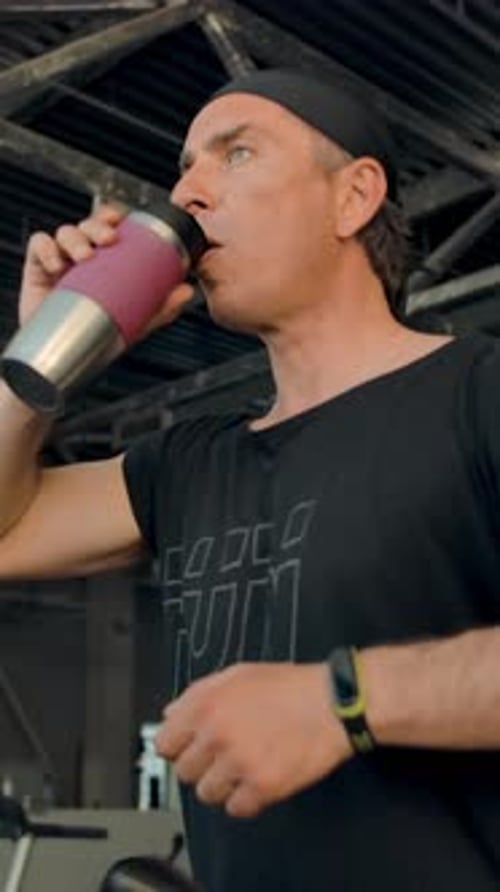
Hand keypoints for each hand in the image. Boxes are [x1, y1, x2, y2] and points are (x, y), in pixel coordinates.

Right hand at [18, 202, 193, 332]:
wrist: (64, 360)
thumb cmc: (97, 335)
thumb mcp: (133, 320)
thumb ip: (160, 308)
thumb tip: (187, 291)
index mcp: (104, 260)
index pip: (108, 228)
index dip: (112, 217)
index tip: (120, 219)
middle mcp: (82, 256)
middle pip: (88, 226)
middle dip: (97, 225)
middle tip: (108, 239)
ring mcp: (60, 260)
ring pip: (64, 232)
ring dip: (75, 238)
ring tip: (84, 256)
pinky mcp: (36, 269)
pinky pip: (39, 246)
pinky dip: (47, 249)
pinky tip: (56, 264)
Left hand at [155, 662, 351, 818]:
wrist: (333, 704)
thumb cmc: (292, 687)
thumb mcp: (238, 675)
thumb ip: (198, 694)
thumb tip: (172, 715)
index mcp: (207, 704)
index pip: (165, 742)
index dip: (178, 746)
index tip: (188, 748)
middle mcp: (218, 734)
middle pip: (184, 771)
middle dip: (202, 765)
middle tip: (222, 756)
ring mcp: (239, 762)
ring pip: (207, 793)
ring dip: (223, 785)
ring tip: (243, 767)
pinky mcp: (262, 786)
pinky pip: (236, 808)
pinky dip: (246, 799)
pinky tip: (258, 779)